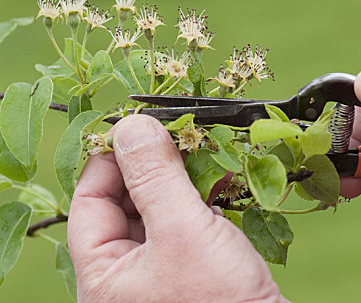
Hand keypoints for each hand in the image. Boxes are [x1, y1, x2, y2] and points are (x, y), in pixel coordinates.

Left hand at [68, 115, 286, 302]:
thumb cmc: (220, 302)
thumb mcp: (183, 232)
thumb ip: (155, 177)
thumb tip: (131, 127)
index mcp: (104, 275)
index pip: (89, 202)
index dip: (109, 161)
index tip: (135, 128)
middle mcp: (126, 274)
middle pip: (125, 202)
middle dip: (152, 166)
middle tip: (175, 136)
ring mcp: (161, 269)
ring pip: (159, 208)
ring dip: (181, 178)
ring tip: (201, 153)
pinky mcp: (192, 266)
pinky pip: (186, 220)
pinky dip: (201, 196)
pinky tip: (220, 180)